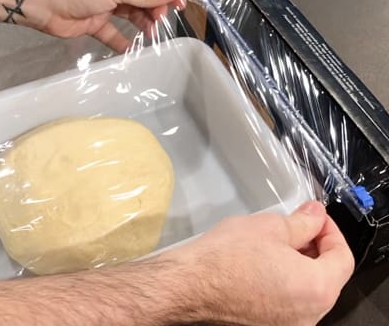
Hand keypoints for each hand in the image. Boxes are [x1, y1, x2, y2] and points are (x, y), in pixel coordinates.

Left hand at [29, 0, 183, 51]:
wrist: (40, 1)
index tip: (178, 4)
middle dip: (156, 7)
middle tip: (160, 21)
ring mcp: (106, 1)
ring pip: (132, 12)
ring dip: (143, 23)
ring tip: (151, 35)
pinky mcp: (96, 20)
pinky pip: (113, 31)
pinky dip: (121, 41)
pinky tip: (132, 50)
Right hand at [163, 202, 354, 325]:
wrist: (187, 285)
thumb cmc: (225, 258)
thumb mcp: (270, 226)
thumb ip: (303, 222)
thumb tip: (316, 215)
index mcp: (316, 290)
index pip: (342, 258)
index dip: (331, 231)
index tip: (317, 219)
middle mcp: (307, 316)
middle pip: (325, 277)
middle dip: (315, 248)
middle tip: (297, 226)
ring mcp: (286, 325)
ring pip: (304, 291)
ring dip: (298, 265)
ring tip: (276, 243)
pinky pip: (286, 303)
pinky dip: (283, 282)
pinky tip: (262, 264)